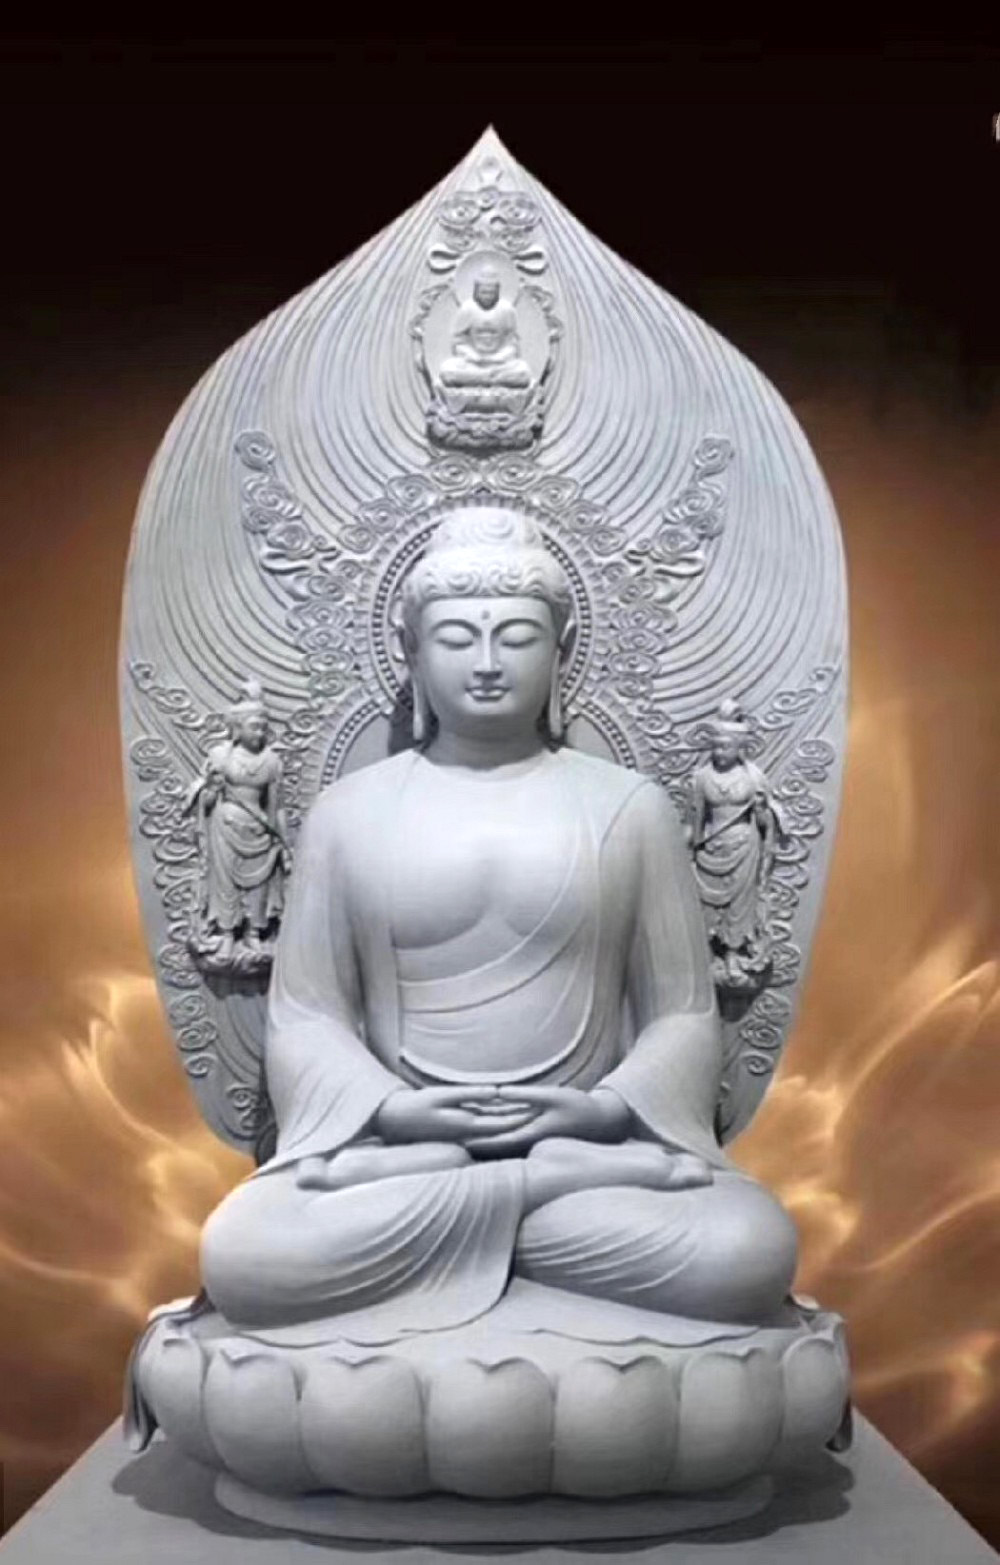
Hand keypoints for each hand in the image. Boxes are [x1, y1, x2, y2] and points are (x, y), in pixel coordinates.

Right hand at [375, 1085, 537, 1145]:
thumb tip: (496, 1092)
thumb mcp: (443, 1095)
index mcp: (467, 1127)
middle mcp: (469, 1135)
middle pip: (503, 1130)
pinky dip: (499, 1121)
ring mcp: (465, 1136)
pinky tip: (510, 1115)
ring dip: (513, 1123)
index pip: (503, 1124)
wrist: (395, 1120)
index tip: (541, 1110)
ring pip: (496, 1130)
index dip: (523, 1117)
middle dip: (523, 1122)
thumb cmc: (417, 1105)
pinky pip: (485, 1128)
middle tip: (546, 1114)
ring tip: (535, 1113)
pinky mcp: (460, 1132)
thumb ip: (471, 1094)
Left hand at [464, 1085, 630, 1155]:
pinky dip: (494, 1130)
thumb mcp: (552, 1097)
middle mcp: (527, 1141)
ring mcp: (531, 1138)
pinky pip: (509, 1133)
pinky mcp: (535, 1133)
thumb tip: (498, 1092)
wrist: (602, 1121)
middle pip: (493, 1144)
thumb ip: (524, 1096)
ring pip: (500, 1139)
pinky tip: (482, 1124)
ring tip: (457, 1132)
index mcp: (530, 1135)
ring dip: (480, 1136)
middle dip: (471, 1141)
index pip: (495, 1141)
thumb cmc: (579, 1107)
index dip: (473, 1139)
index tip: (454, 1138)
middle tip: (446, 1137)